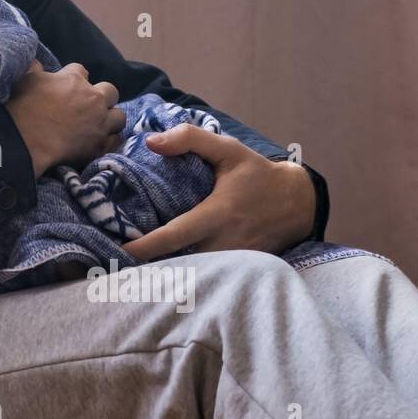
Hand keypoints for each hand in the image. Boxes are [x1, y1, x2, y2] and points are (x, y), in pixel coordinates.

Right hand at [5, 60, 125, 178]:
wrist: (23, 140)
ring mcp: (99, 123)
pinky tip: (99, 142)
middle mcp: (93, 99)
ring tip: (98, 125)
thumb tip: (37, 63)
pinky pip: (115, 140)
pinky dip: (108, 141)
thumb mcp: (25, 80)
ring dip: (110, 119)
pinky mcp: (99, 145)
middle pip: (110, 91)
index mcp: (74, 79)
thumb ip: (34, 70)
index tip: (67, 88)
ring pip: (119, 116)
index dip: (74, 79)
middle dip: (101, 96)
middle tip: (88, 106)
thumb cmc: (21, 107)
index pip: (82, 71)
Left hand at [121, 124, 315, 261]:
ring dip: (166, 276)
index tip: (121, 250)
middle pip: (181, 264)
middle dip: (151, 268)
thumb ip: (190, 139)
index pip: (176, 235)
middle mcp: (226, 243)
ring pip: (194, 275)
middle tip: (119, 264)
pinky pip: (208, 278)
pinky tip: (163, 276)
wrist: (298, 203)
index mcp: (219, 214)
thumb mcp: (228, 149)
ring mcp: (234, 262)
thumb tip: (151, 142)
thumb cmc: (257, 174)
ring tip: (134, 272)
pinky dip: (186, 278)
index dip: (146, 245)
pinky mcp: (240, 271)